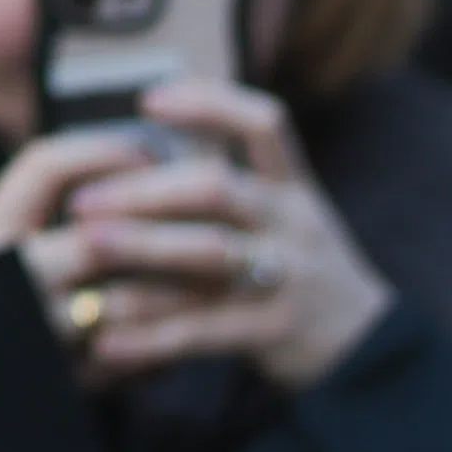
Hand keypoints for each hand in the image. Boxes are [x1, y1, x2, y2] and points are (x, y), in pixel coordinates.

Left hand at [0, 92, 384, 398]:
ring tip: (85, 251)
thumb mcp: (287, 219)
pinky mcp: (276, 332)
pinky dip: (150, 336)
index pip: (263, 123)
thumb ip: (231, 190)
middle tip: (82, 202)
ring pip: (209, 253)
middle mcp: (293, 224)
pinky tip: (105, 339)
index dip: (208, 103)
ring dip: (141, 248)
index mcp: (294, 190)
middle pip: (216, 187)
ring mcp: (288, 277)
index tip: (147, 102)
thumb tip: (144, 160)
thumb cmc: (303, 275)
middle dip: (142, 190)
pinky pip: (204, 330)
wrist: (368, 348)